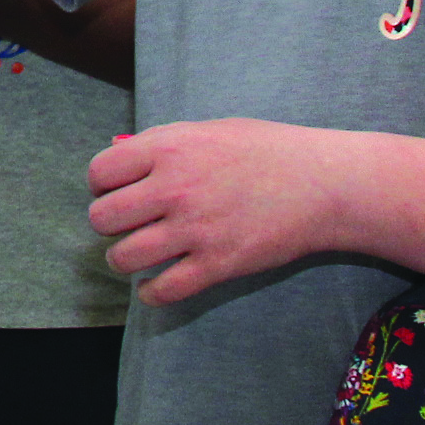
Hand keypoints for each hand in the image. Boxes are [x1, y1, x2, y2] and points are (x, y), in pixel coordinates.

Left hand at [87, 120, 364, 304]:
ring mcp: (195, 229)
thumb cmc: (267, 151)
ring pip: (124, 257)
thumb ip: (162, 143)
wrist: (324, 183)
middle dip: (108, 223)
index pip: (100, 172)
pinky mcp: (218, 265)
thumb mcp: (209, 131)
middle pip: (103, 218)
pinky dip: (151, 293)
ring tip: (137, 254)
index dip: (101, 184)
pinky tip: (155, 284)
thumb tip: (119, 157)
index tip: (114, 191)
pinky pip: (162, 290)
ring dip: (123, 259)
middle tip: (127, 224)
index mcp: (169, 148)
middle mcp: (175, 188)